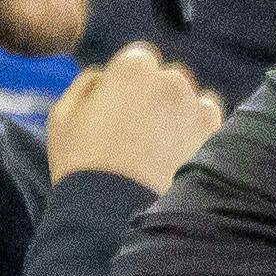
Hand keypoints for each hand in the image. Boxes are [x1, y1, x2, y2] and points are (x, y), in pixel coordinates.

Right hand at [52, 45, 222, 193]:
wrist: (114, 215)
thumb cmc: (81, 164)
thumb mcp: (62, 115)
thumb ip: (87, 84)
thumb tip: (104, 77)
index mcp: (133, 67)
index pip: (139, 60)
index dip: (129, 83)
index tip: (122, 108)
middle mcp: (171, 80)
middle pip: (168, 80)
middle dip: (156, 98)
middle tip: (139, 133)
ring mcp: (197, 110)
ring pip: (192, 102)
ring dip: (180, 116)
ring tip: (160, 149)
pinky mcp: (213, 142)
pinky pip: (210, 128)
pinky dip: (198, 136)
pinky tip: (179, 157)